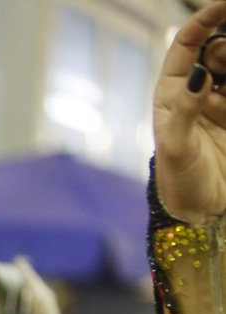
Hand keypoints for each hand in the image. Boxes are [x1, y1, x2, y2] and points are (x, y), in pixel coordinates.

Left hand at [154, 1, 225, 223]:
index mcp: (173, 92)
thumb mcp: (178, 146)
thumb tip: (199, 72)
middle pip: (218, 51)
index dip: (204, 21)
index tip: (224, 5)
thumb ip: (187, 108)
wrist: (201, 212)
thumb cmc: (179, 181)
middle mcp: (197, 91)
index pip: (187, 44)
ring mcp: (220, 103)